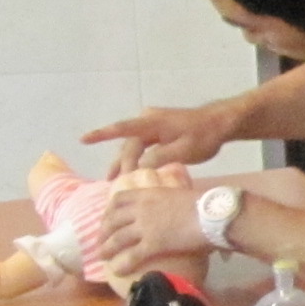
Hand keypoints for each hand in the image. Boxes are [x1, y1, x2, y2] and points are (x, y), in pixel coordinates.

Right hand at [83, 101, 238, 176]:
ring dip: (126, 162)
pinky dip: (137, 158)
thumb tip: (139, 167)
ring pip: (134, 146)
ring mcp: (153, 125)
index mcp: (152, 123)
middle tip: (113, 183)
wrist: (221, 123)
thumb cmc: (204, 135)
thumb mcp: (183, 150)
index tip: (83, 139)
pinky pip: (143, 146)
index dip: (101, 135)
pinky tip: (134, 172)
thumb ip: (160, 158)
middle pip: (129, 144)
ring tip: (115, 180)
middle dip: (120, 163)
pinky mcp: (159, 131)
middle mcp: (148, 121)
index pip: (122, 129)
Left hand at [97, 181, 209, 280]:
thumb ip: (167, 199)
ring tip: (103, 256)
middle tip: (102, 241)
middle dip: (104, 231)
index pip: (119, 199)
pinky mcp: (153, 244)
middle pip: (113, 219)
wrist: (213, 215)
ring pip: (117, 238)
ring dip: (107, 248)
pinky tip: (116, 270)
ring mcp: (145, 226)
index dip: (108, 210)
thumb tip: (169, 208)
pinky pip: (131, 255)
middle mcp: (141, 209)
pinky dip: (122, 263)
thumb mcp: (179, 194)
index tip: (107, 218)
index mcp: (148, 193)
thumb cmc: (203, 204)